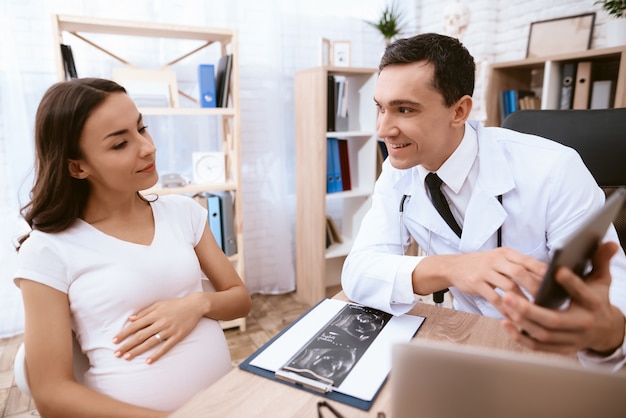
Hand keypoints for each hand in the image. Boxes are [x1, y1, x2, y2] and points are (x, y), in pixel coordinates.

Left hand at [113, 293, 204, 363]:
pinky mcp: (178, 336)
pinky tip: (148, 361)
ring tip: (126, 357)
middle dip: (127, 345)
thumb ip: (144, 311)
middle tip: (116, 353)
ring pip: (150, 342)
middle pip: (140, 336)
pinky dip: (157, 354)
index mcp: (155, 314)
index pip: (135, 325)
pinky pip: (165, 347)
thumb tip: (130, 319)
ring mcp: (169, 330)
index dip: (124, 333)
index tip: (114, 340)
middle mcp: (160, 322)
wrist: (195, 305)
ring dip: (138, 350)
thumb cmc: (175, 304)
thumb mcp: (159, 304)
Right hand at [416, 247, 546, 311]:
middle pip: (520, 273)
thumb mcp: (499, 258)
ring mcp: (485, 271)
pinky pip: (494, 297)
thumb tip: (545, 277)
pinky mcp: (476, 283)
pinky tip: (512, 315)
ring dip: (522, 300)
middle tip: (547, 301)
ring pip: (508, 286)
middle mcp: (496, 260)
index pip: (528, 260)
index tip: (556, 283)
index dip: (543, 272)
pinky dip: (504, 308)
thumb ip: (518, 265)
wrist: (454, 266)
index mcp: (506, 253)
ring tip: (532, 312)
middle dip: (535, 287)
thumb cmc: (482, 264)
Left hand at [501, 241, 624, 354]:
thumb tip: (609, 243)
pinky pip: (538, 346)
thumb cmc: (596, 298)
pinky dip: (520, 337)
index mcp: (594, 304)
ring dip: (522, 322)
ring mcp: (572, 339)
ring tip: (505, 304)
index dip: (571, 283)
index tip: (557, 271)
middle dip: (529, 310)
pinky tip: (506, 323)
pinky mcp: (562, 348)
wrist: (606, 330)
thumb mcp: (601, 279)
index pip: (582, 293)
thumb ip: (600, 260)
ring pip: (544, 335)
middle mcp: (583, 324)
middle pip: (554, 320)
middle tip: (508, 295)